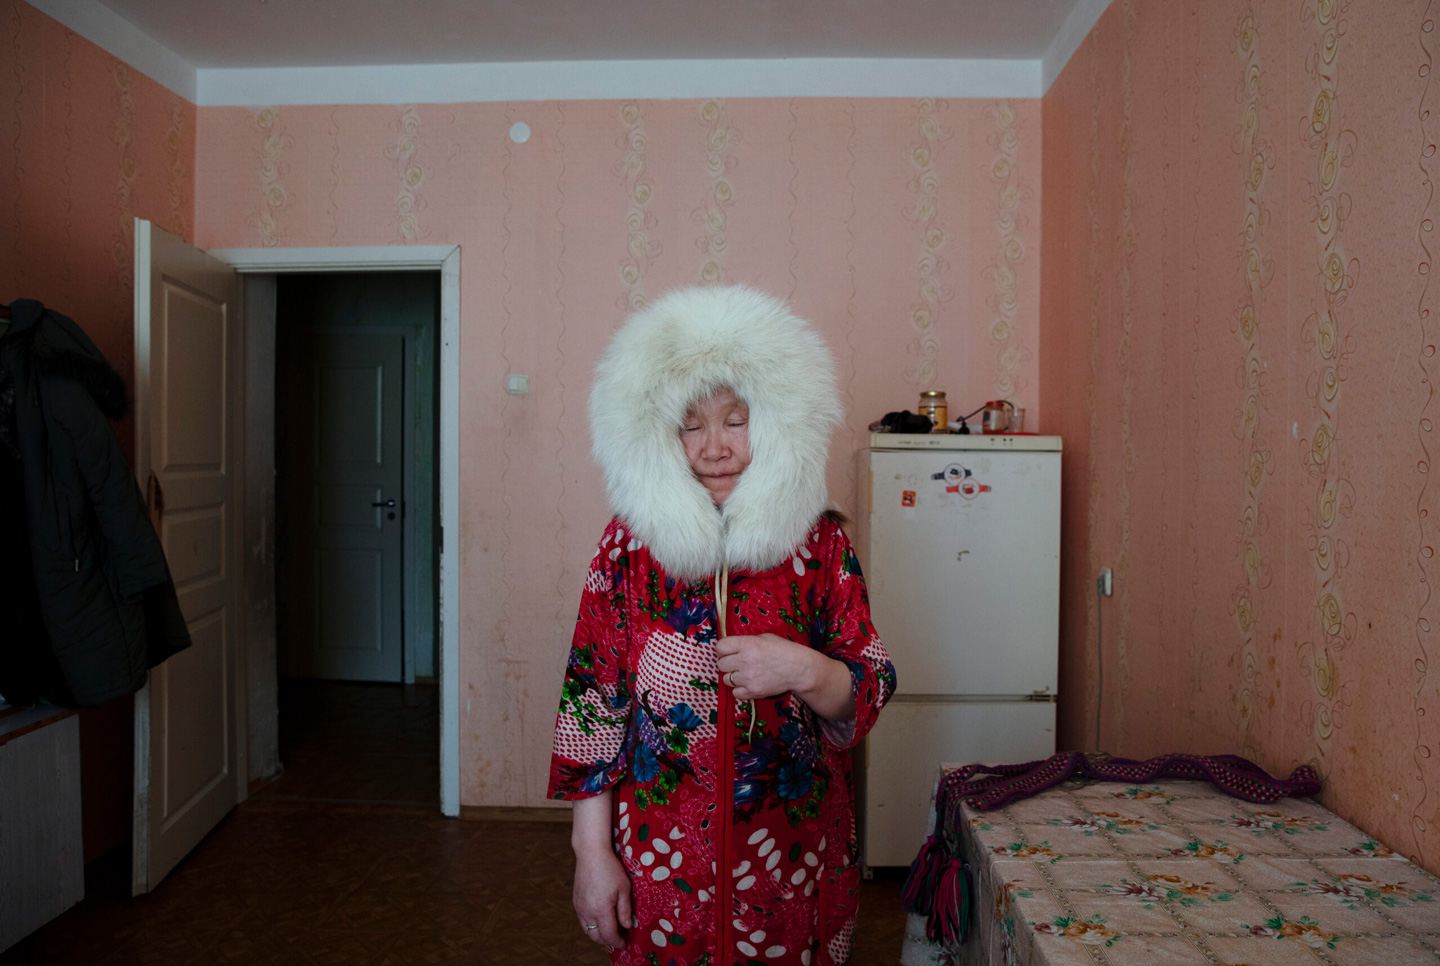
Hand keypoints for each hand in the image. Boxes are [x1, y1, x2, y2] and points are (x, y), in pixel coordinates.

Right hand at [573, 847, 632, 949]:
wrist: (591, 854)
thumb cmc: (610, 869)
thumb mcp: (624, 888)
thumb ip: (625, 910)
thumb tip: (626, 926)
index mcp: (601, 909)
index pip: (608, 934)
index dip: (617, 941)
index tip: (624, 942)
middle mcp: (587, 911)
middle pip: (596, 936)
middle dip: (608, 940)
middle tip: (618, 937)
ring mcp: (579, 907)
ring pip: (587, 930)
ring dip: (598, 934)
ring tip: (610, 930)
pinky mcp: (575, 902)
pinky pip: (582, 921)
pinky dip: (591, 925)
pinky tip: (600, 919)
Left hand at [716, 633, 854, 720]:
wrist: (800, 669)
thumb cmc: (784, 650)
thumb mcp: (764, 638)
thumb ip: (746, 642)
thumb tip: (730, 647)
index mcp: (747, 644)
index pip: (720, 647)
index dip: (724, 649)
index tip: (729, 651)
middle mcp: (745, 661)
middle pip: (721, 664)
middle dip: (728, 663)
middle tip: (738, 663)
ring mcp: (748, 678)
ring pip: (726, 680)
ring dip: (733, 677)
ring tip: (746, 673)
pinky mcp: (753, 692)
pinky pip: (735, 693)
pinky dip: (740, 690)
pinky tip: (749, 683)